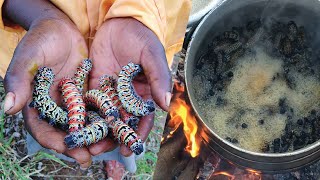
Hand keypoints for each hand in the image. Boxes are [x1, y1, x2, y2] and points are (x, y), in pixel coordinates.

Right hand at [3, 17, 91, 167]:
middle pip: (64, 132)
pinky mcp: (86, 94)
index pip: (42, 129)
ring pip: (81, 125)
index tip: (69, 150)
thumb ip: (19, 81)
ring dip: (92, 137)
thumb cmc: (40, 40)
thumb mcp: (28, 57)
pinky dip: (102, 119)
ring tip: (106, 146)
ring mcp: (71, 102)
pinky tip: (114, 126)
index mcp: (35, 104)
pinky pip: (94, 110)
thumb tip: (8, 108)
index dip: (54, 141)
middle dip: (76, 145)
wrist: (61, 28)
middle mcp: (54, 107)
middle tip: (90, 157)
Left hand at [88, 18, 171, 155]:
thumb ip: (159, 78)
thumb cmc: (142, 38)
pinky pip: (89, 103)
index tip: (129, 148)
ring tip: (85, 143)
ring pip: (103, 117)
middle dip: (111, 139)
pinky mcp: (94, 85)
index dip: (137, 134)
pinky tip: (76, 124)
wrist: (120, 23)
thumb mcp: (152, 56)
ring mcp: (110, 93)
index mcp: (144, 95)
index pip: (142, 119)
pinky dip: (84, 114)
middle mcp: (127, 98)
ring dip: (95, 131)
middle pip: (120, 123)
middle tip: (98, 151)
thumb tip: (165, 104)